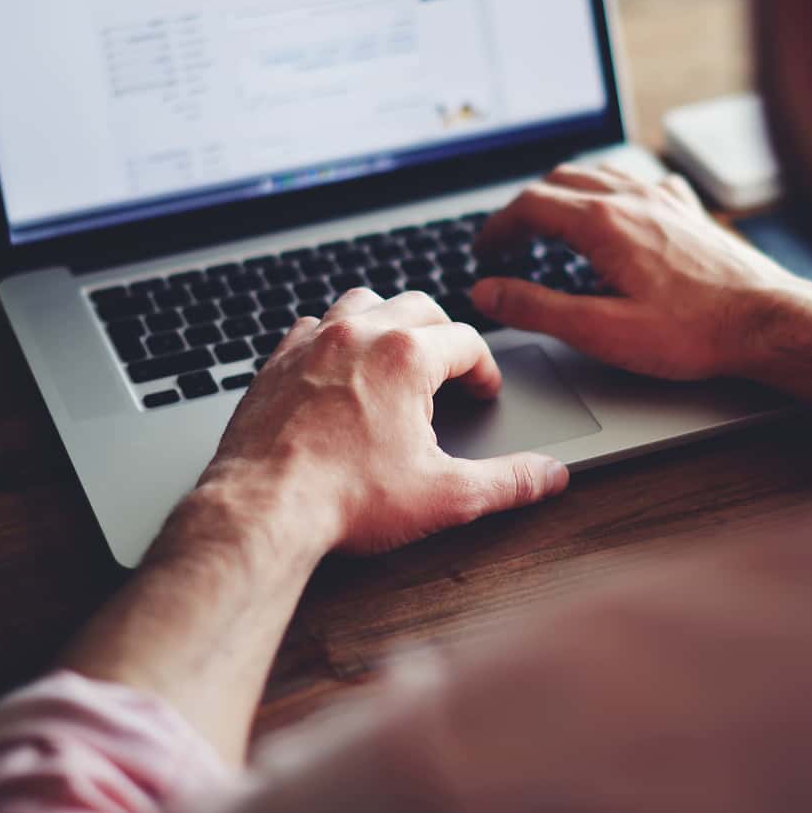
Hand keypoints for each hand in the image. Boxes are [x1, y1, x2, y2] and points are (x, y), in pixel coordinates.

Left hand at [201, 288, 570, 556]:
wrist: (262, 510)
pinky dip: (333, 337)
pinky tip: (338, 368)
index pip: (466, 341)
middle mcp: (359, 334)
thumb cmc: (346, 499)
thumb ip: (506, 481)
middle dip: (443, 334)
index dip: (484, 369)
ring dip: (388, 321)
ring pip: (363, 302)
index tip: (484, 392)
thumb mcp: (444, 495)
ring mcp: (312, 343)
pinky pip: (311, 325)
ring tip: (398, 355)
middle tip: (451, 370)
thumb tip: (549, 476)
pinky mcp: (276, 362)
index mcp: (407, 356)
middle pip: (419, 306)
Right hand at [472, 164, 811, 421]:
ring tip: (548, 222)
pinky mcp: (689, 210)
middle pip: (559, 182)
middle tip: (508, 240)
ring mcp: (664, 198)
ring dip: (563, 193)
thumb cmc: (693, 332)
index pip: (529, 205)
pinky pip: (639, 180)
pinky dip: (610, 189)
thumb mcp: (601, 331)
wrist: (767, 322)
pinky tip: (616, 211)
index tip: (484, 250)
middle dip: (525, 208)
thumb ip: (537, 308)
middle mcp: (632, 197)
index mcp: (603, 223)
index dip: (497, 227)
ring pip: (598, 174)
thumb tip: (488, 291)